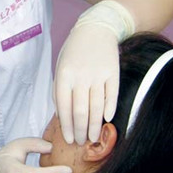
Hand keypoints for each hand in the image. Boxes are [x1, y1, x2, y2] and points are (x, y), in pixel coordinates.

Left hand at [54, 23, 118, 144]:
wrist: (95, 29)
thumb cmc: (74, 51)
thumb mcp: (60, 67)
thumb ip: (59, 89)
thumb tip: (62, 115)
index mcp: (64, 76)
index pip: (63, 107)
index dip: (66, 126)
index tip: (67, 139)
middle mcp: (80, 76)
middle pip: (80, 111)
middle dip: (80, 130)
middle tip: (80, 142)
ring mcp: (97, 75)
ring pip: (96, 107)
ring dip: (94, 126)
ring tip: (93, 138)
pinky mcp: (113, 73)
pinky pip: (111, 95)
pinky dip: (109, 109)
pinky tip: (106, 120)